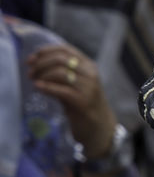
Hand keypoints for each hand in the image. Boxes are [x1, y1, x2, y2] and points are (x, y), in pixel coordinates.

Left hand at [26, 43, 116, 157]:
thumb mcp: (74, 84)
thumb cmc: (83, 104)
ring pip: (60, 72)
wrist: (99, 127)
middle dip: (41, 64)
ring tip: (34, 81)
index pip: (65, 49)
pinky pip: (62, 90)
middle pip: (61, 59)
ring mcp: (88, 87)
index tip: (31, 59)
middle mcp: (90, 73)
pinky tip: (38, 88)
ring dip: (42, 75)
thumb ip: (62, 73)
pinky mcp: (83, 102)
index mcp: (88, 65)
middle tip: (30, 73)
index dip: (45, 51)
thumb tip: (36, 63)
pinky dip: (47, 87)